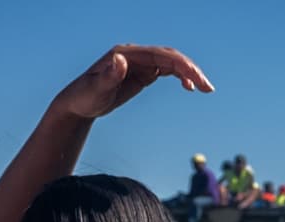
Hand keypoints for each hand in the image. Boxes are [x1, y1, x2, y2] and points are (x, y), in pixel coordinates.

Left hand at [53, 45, 212, 120]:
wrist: (78, 104)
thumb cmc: (84, 97)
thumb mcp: (95, 90)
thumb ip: (108, 76)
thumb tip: (120, 59)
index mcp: (126, 54)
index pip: (160, 55)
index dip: (181, 65)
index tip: (196, 81)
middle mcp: (135, 55)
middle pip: (169, 56)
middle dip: (191, 70)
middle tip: (207, 87)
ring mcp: (139, 63)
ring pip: (170, 63)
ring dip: (189, 73)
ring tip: (205, 89)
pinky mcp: (141, 74)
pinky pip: (166, 71)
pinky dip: (179, 77)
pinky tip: (188, 88)